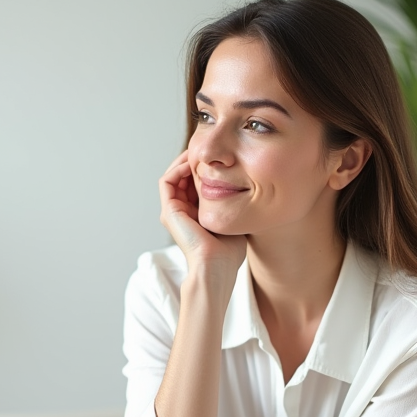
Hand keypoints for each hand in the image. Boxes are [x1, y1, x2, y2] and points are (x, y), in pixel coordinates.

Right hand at [159, 150, 245, 285]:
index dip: (205, 168)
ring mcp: (173, 212)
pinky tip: (193, 163)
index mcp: (195, 216)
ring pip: (173, 176)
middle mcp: (181, 213)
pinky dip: (178, 168)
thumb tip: (249, 189)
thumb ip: (234, 205)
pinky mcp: (169, 211)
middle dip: (195, 161)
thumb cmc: (229, 253)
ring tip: (199, 152)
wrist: (217, 268)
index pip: (195, 184)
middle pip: (183, 178)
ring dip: (185, 161)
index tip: (220, 158)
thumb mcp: (234, 220)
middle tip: (208, 149)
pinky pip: (167, 181)